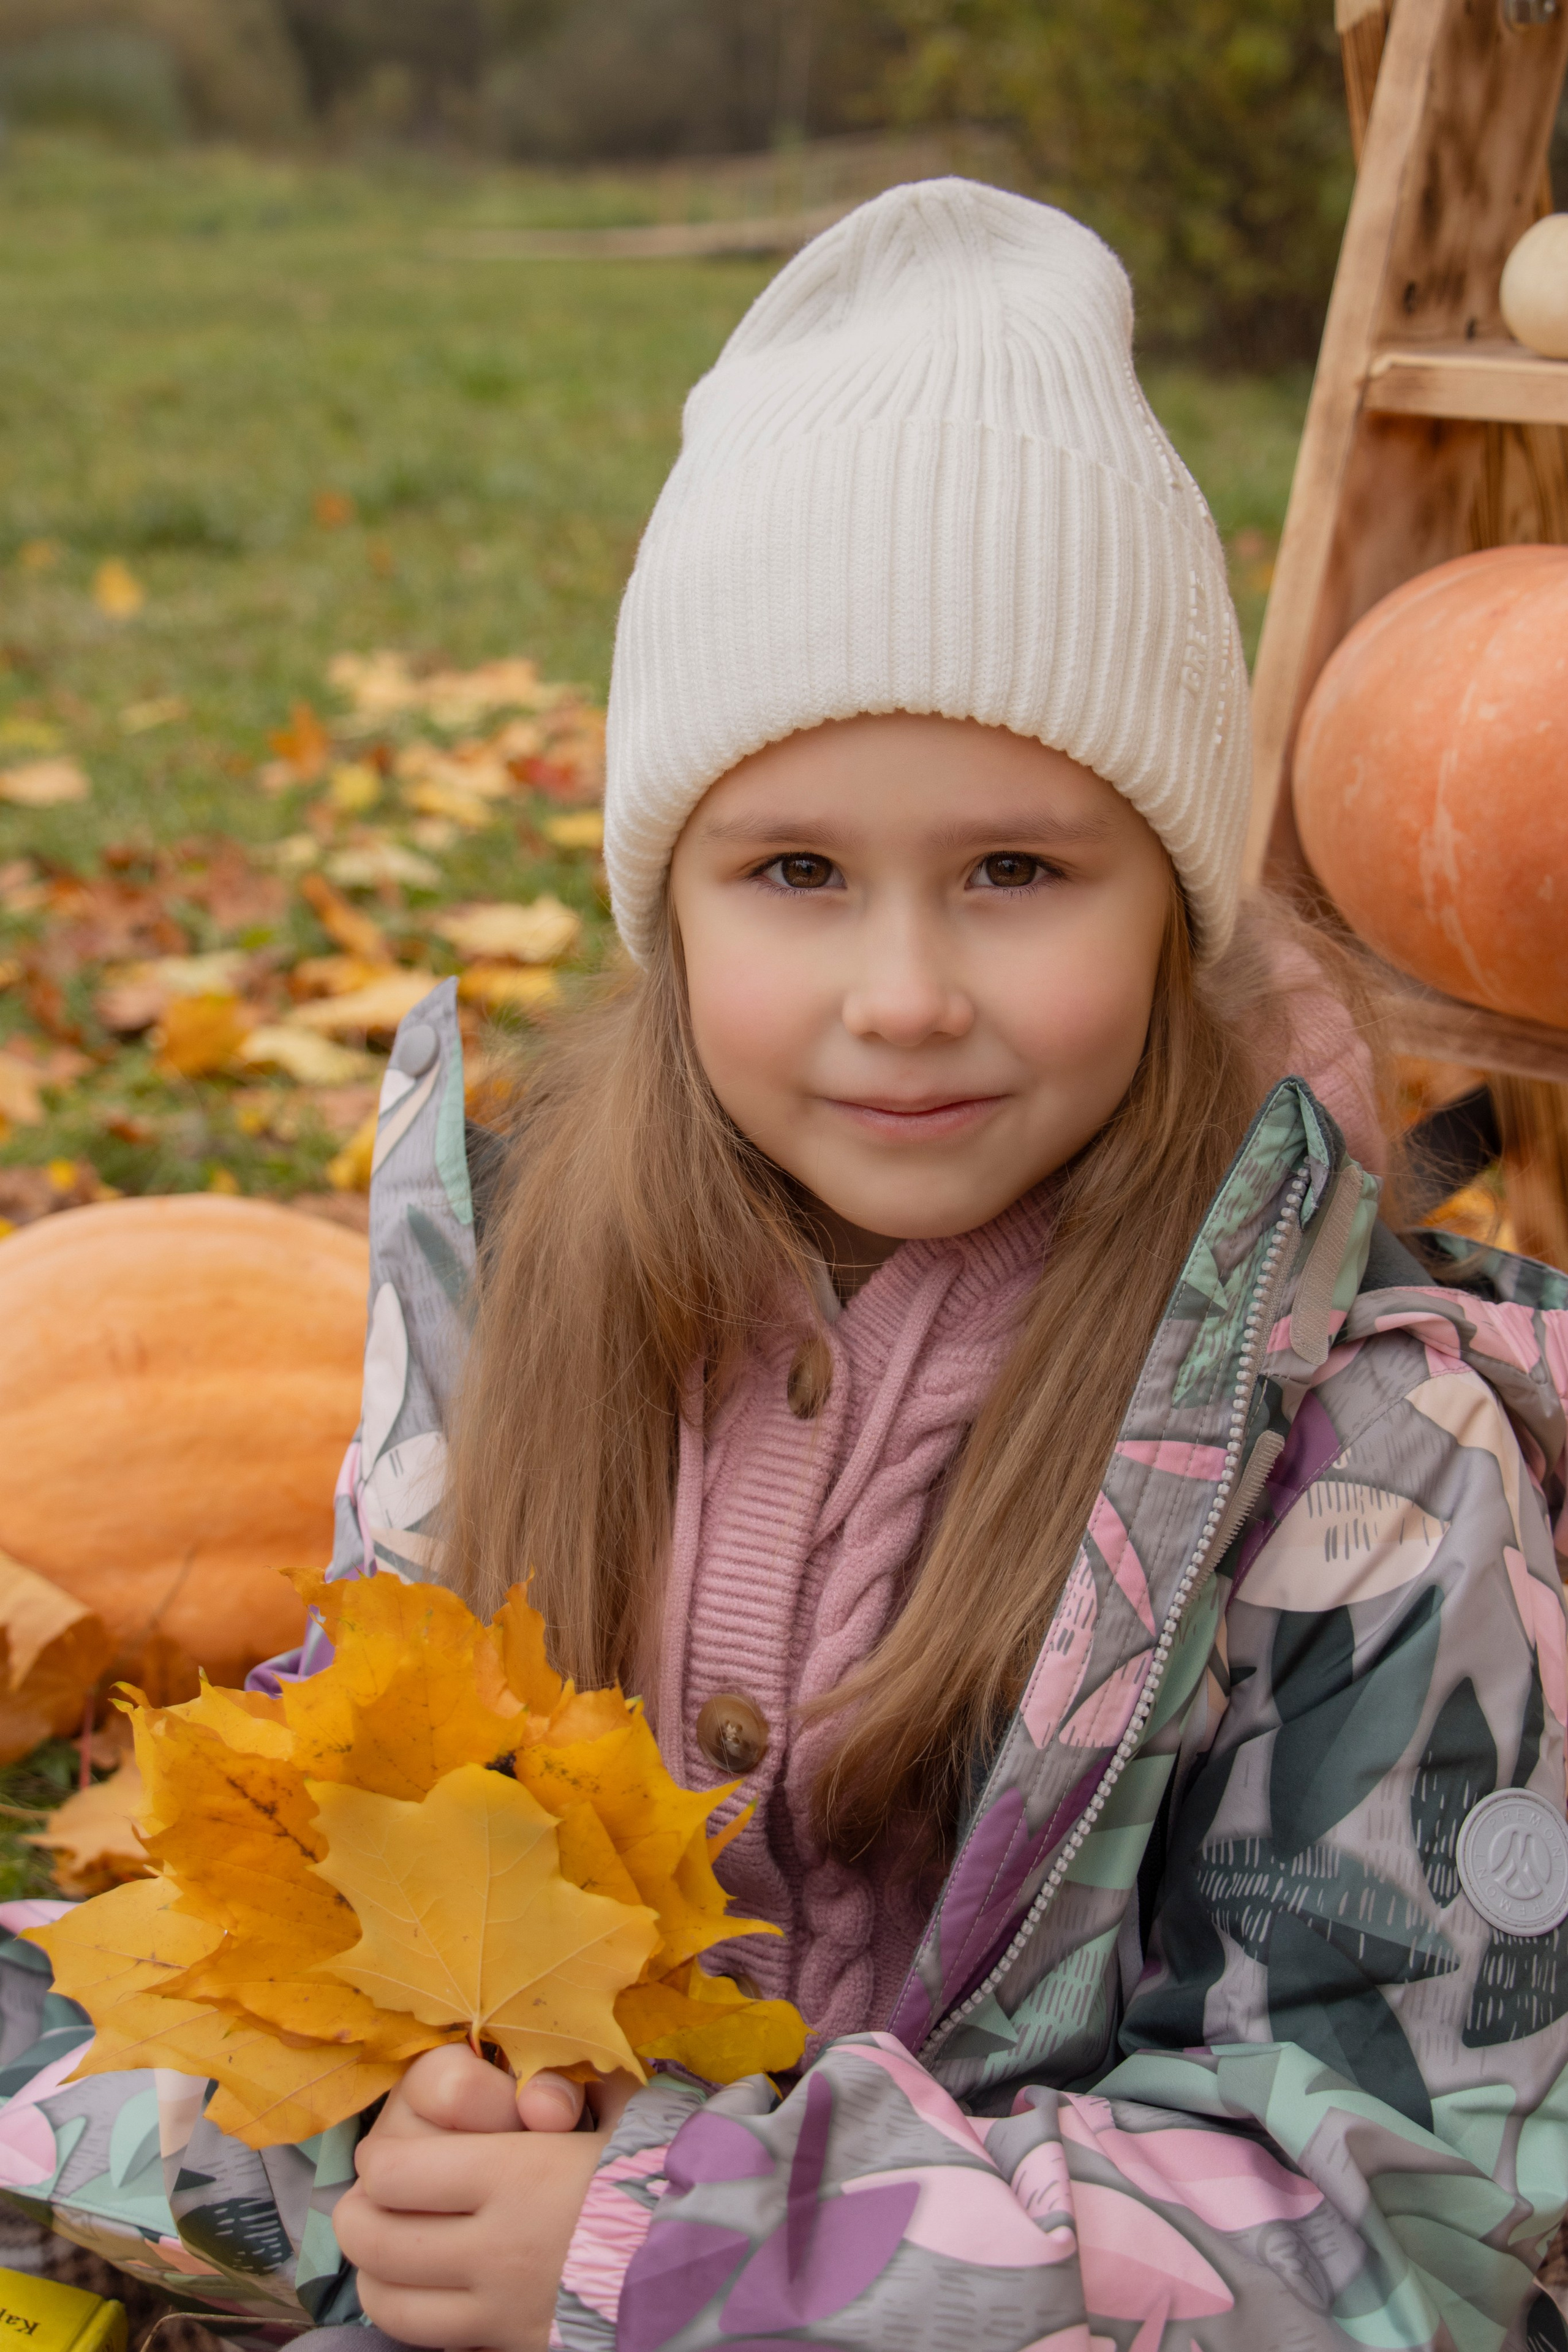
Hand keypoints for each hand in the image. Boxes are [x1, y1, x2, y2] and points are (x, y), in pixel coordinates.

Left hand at [334, 2046, 637, 2351]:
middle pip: (371, 2236)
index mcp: (514, 2175)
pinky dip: (415, 2311)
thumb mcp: (621, 2108)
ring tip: (400, 2242)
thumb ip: (566, 2083)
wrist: (715, 2263)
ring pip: (386, 2298)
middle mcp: (492, 2247)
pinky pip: (427, 2337)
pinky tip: (438, 2286)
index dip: (383, 2156)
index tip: (404, 2148)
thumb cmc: (663, 2170)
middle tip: (384, 2194)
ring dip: (380, 2267)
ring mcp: (498, 2309)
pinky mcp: (511, 2346)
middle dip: (363, 2209)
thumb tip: (528, 2075)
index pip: (389, 2171)